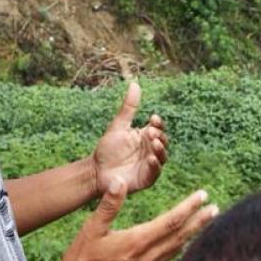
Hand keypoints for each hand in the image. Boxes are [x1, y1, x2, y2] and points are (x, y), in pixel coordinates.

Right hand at [46, 179, 216, 260]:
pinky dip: (178, 250)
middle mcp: (147, 257)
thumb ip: (108, 205)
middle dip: (199, 221)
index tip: (203, 196)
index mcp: (137, 242)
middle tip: (215, 208)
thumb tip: (119, 180)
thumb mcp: (91, 230)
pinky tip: (180, 246)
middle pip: (180, 236)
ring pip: (176, 249)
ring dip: (192, 235)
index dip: (189, 207)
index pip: (171, 221)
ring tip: (204, 224)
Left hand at [92, 81, 168, 196]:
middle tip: (150, 132)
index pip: (158, 128)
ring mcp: (150, 164)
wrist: (96, 171)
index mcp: (145, 137)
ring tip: (153, 143)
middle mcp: (150, 150)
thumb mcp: (119, 125)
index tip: (152, 118)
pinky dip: (155, 165)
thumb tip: (135, 83)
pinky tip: (150, 158)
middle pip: (163, 141)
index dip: (158, 124)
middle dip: (159, 136)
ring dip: (160, 149)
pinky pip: (156, 171)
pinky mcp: (147, 178)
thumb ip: (129, 107)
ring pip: (163, 156)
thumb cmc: (107, 149)